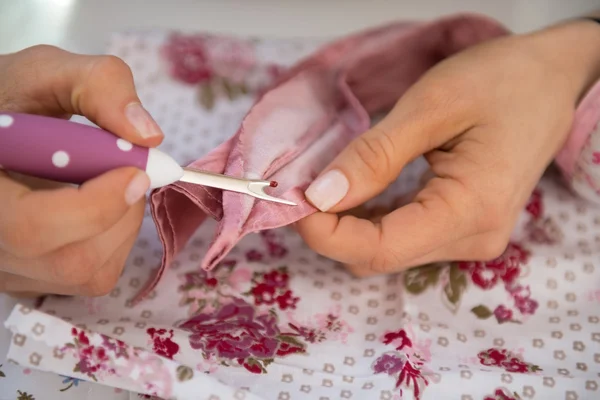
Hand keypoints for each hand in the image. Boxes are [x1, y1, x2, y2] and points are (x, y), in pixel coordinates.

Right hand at [0, 45, 163, 295]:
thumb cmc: (13, 100)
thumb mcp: (47, 73)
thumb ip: (99, 87)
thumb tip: (149, 135)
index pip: (33, 227)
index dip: (96, 206)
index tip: (136, 171)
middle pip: (71, 261)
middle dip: (121, 212)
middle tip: (129, 170)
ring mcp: (6, 269)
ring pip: (87, 274)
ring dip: (122, 224)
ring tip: (108, 182)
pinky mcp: (28, 278)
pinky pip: (88, 276)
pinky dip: (112, 239)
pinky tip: (97, 204)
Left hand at [297, 19, 599, 275]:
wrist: (552, 79)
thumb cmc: (501, 81)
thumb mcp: (431, 107)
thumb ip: (374, 155)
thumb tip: (319, 195)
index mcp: (470, 212)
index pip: (378, 249)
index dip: (325, 233)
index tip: (289, 198)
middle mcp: (472, 239)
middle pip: (379, 255)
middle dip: (330, 227)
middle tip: (300, 183)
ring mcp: (470, 237)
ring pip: (387, 249)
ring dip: (347, 223)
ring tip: (323, 181)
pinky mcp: (463, 227)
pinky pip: (403, 236)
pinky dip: (370, 218)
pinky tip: (355, 189)